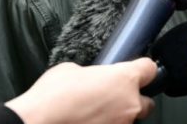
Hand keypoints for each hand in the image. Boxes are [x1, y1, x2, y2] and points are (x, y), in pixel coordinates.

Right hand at [6, 58, 156, 123]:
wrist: (36, 123)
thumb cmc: (52, 96)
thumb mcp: (72, 70)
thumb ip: (93, 73)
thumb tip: (92, 78)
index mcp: (124, 79)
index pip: (150, 69)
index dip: (142, 69)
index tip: (137, 71)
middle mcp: (129, 103)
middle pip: (146, 101)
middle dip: (132, 100)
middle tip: (112, 99)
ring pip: (130, 120)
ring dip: (117, 116)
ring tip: (94, 114)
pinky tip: (89, 122)